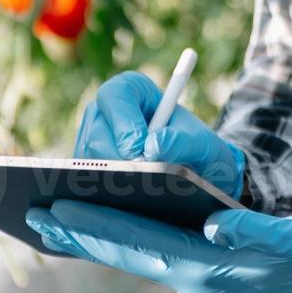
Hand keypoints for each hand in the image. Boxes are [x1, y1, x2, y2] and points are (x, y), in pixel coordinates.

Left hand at [26, 200, 291, 292]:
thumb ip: (256, 232)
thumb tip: (216, 223)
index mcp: (211, 268)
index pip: (140, 243)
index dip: (97, 226)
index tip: (56, 210)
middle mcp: (196, 277)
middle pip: (126, 252)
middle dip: (80, 234)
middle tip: (33, 215)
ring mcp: (200, 279)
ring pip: (135, 255)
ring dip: (94, 239)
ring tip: (55, 220)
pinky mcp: (208, 274)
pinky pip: (152, 256)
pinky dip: (122, 241)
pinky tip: (105, 229)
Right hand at [76, 72, 245, 198]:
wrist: (197, 175)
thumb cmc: (198, 150)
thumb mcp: (202, 145)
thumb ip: (183, 141)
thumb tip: (153, 146)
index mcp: (131, 91)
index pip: (116, 96)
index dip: (124, 123)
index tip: (140, 150)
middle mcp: (105, 113)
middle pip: (96, 134)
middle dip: (117, 159)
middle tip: (142, 179)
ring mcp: (93, 142)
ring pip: (89, 161)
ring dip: (114, 179)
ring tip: (141, 192)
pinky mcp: (89, 169)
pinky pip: (88, 180)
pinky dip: (109, 191)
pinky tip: (130, 200)